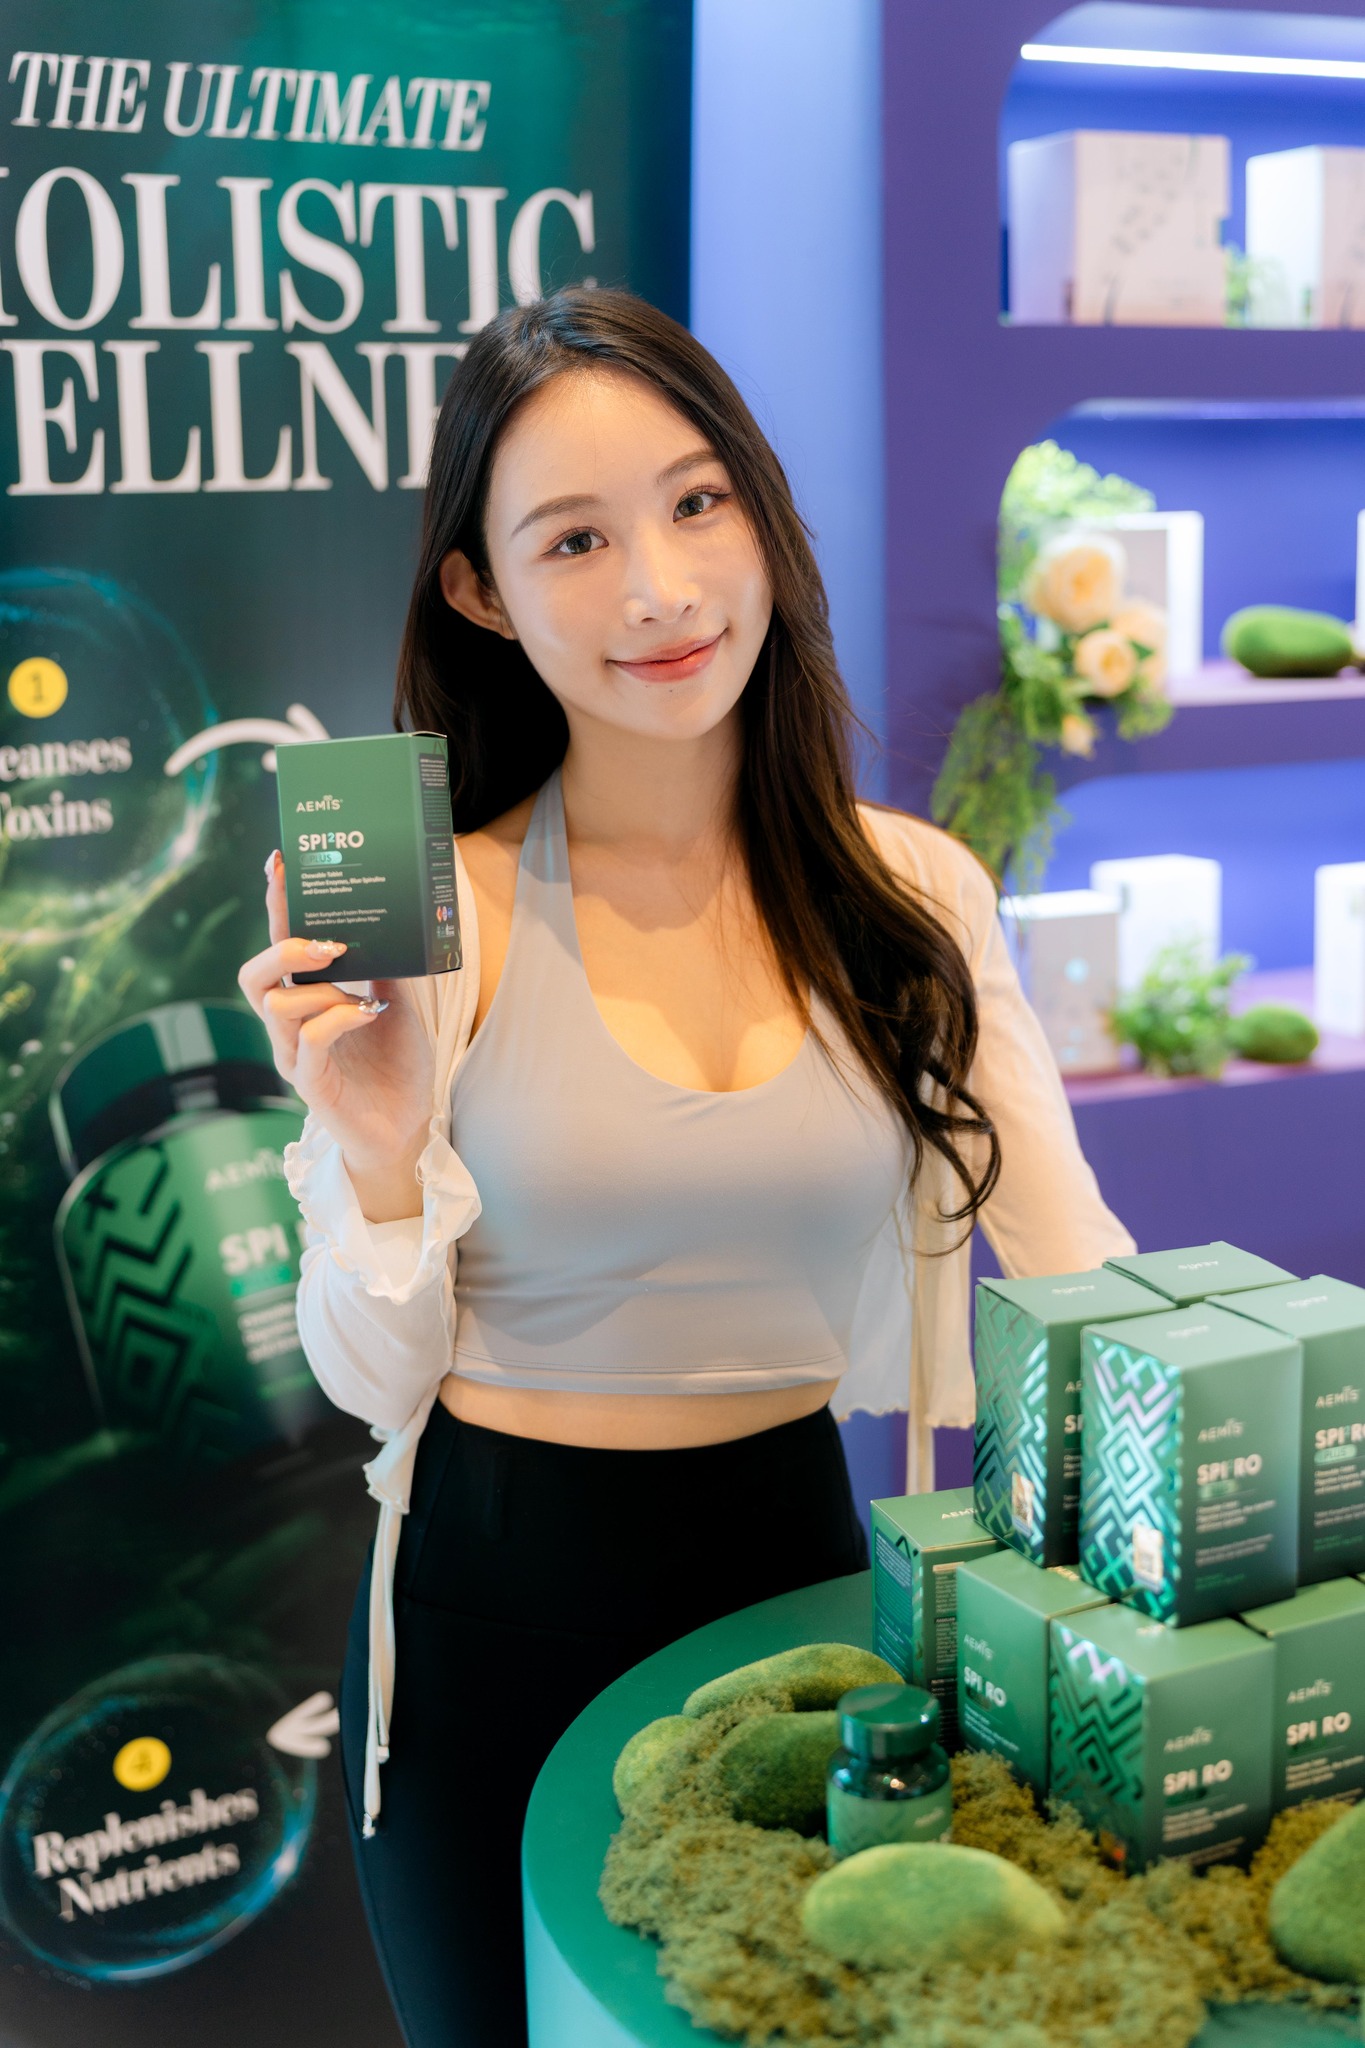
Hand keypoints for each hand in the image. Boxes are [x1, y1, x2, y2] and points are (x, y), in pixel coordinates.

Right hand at [237, 850, 435, 1214]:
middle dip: (283, 950)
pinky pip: (310, 1042)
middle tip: (327, 944)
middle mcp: (290, 1027)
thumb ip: (384, 964)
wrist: (407, 1127)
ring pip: (277, 1008)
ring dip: (320, 990)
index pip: (279, 945)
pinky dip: (336, 1019)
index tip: (279, 863)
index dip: (276, 905)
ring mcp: (296, 1056)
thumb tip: (390, 916)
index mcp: (306, 1000)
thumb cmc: (395, 1065)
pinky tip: (365, 1014)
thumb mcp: (396, 1001)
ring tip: (359, 993)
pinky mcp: (311, 1085)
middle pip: (253, 977)